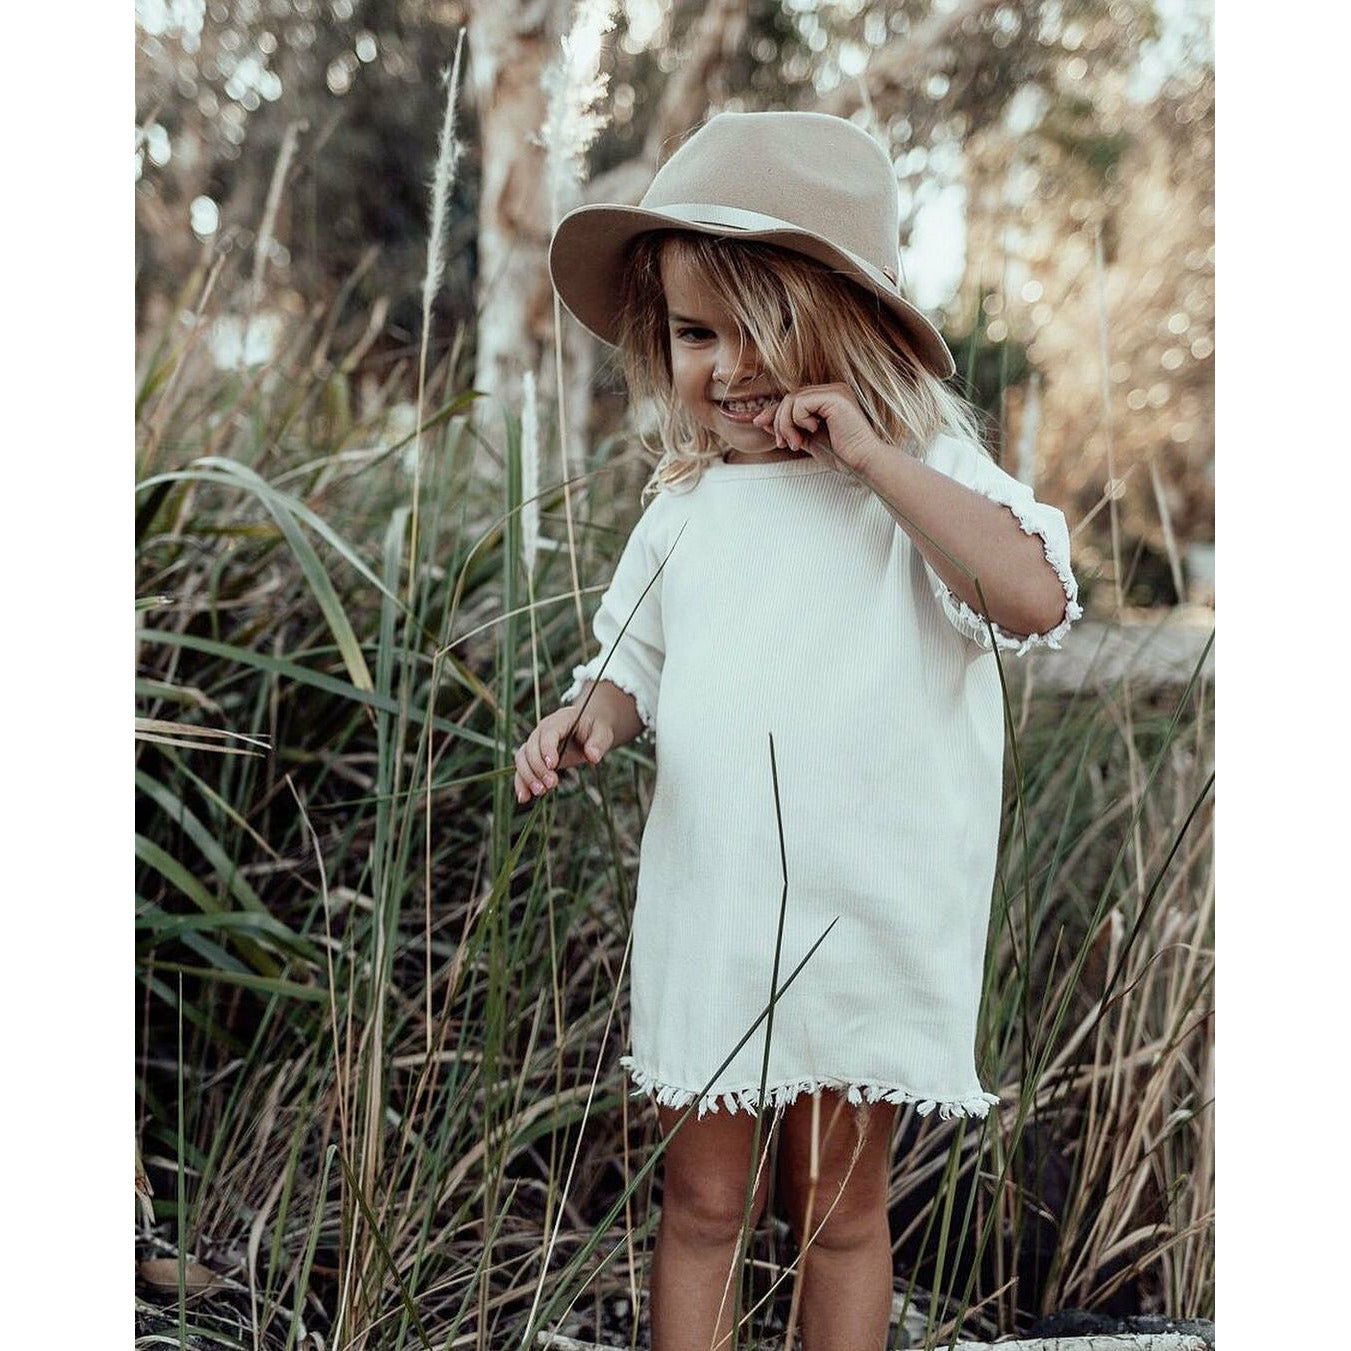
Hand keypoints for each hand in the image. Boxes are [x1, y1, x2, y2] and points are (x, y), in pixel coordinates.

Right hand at [513, 703, 615, 804]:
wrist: (590, 728)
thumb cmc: (596, 729)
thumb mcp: (603, 733)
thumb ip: (598, 743)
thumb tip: (593, 756)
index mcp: (559, 720)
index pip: (548, 733)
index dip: (547, 749)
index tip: (553, 765)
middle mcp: (542, 730)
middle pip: (531, 747)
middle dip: (538, 767)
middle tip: (552, 784)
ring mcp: (536, 743)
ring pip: (522, 758)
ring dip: (528, 776)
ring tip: (540, 792)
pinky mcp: (535, 757)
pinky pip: (522, 769)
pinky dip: (521, 783)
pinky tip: (524, 798)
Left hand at [750, 383, 886, 473]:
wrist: (862, 462)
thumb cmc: (841, 455)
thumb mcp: (807, 440)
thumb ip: (789, 428)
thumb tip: (764, 421)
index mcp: (828, 398)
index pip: (793, 399)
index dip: (774, 411)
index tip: (760, 423)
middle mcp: (832, 389)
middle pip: (789, 397)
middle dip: (779, 422)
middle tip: (784, 443)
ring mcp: (834, 391)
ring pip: (791, 399)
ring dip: (786, 424)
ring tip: (796, 443)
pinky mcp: (834, 396)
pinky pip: (800, 402)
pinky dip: (797, 420)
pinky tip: (811, 431)